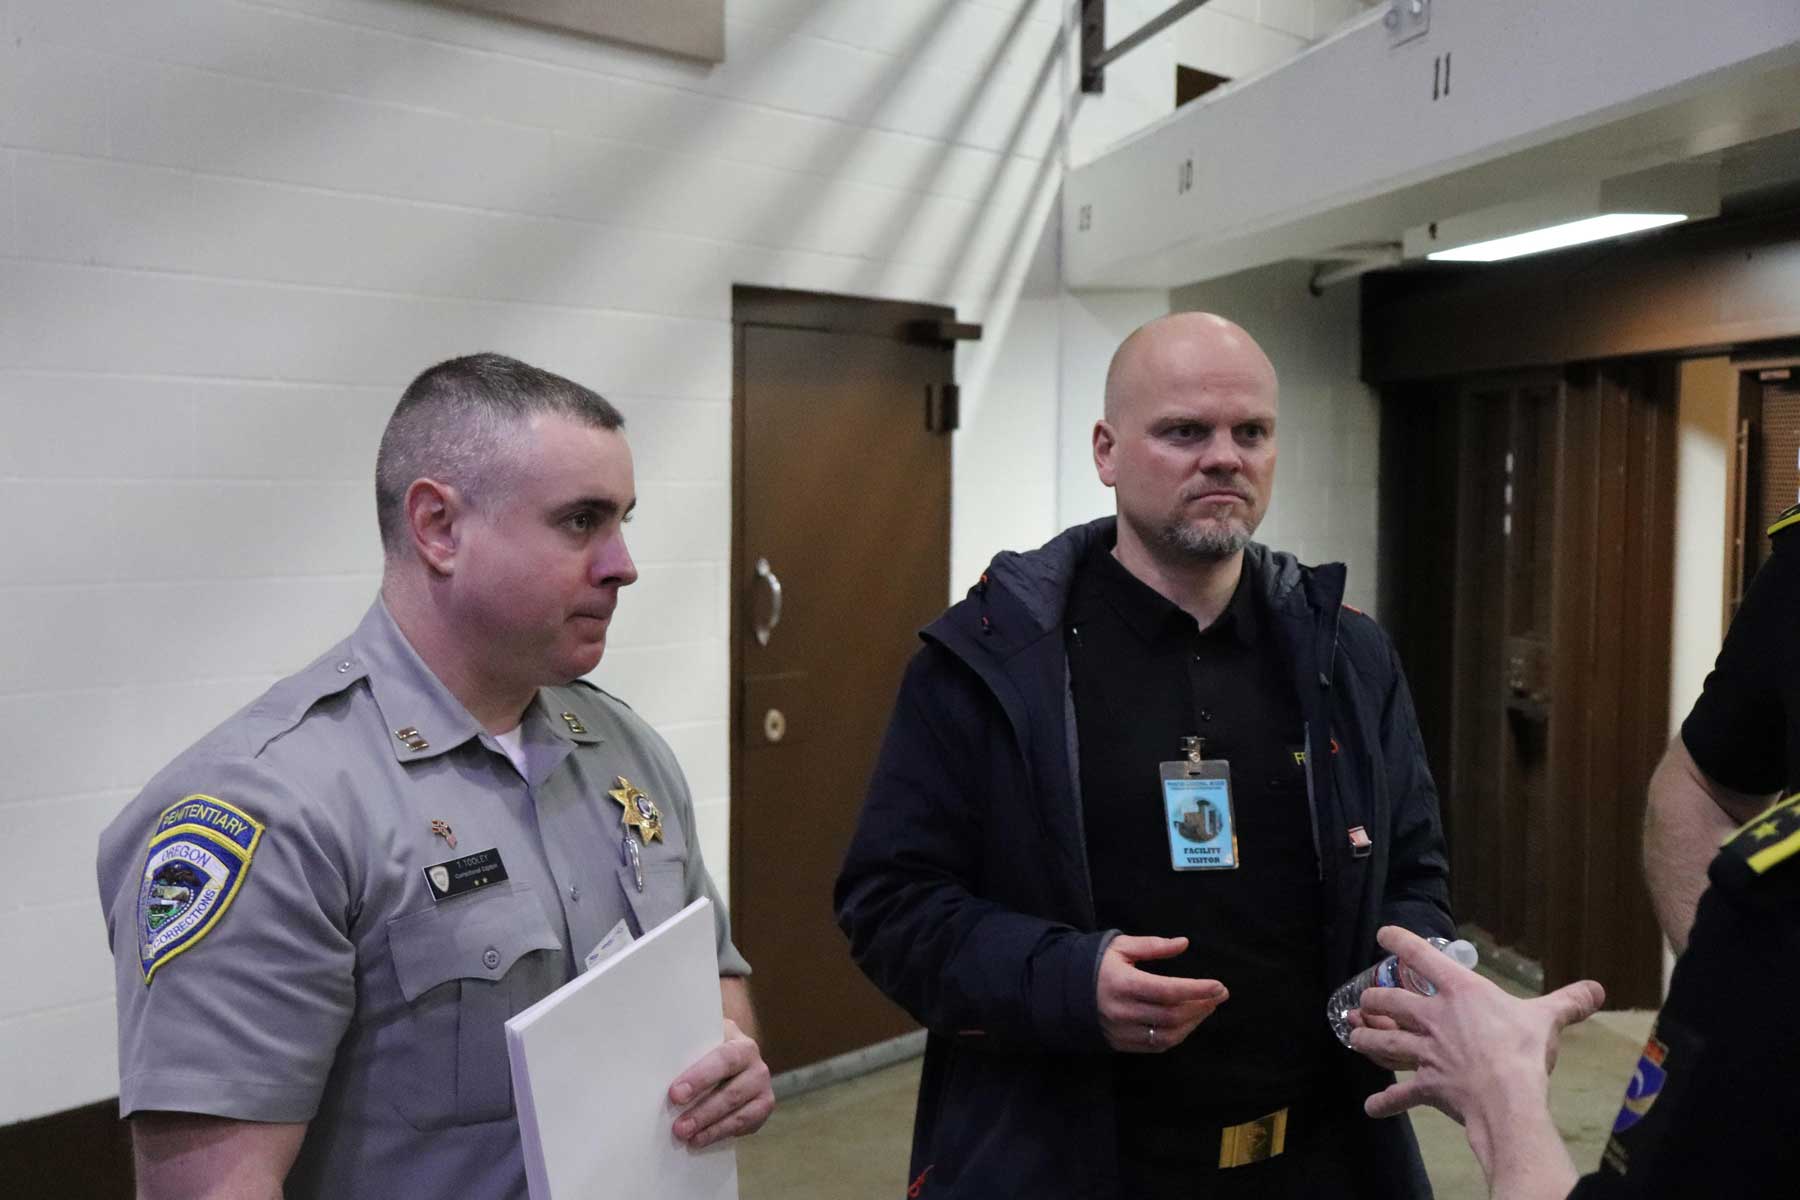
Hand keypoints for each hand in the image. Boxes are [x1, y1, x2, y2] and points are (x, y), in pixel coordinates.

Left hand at [668, 1019, 774, 1147]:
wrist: (735, 1057)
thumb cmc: (710, 1049)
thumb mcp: (702, 1042)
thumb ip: (688, 1051)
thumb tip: (653, 1068)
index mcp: (741, 1046)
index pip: (723, 1060)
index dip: (700, 1078)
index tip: (675, 1094)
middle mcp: (758, 1068)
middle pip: (732, 1093)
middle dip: (703, 1112)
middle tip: (679, 1127)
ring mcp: (763, 1090)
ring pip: (739, 1114)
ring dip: (712, 1128)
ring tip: (688, 1137)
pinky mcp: (762, 1110)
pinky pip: (744, 1127)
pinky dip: (721, 1134)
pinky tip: (701, 1139)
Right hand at [1097, 934, 1227, 1053]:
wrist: (1064, 991)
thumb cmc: (1097, 964)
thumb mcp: (1120, 946)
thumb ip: (1153, 946)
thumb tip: (1183, 943)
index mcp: (1122, 983)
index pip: (1167, 991)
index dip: (1196, 990)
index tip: (1219, 986)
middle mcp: (1121, 1011)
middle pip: (1171, 1015)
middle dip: (1200, 1006)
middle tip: (1218, 995)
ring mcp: (1121, 1031)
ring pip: (1167, 1035)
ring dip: (1193, 1023)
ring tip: (1206, 1007)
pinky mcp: (1121, 1044)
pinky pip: (1157, 1046)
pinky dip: (1178, 1035)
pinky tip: (1188, 1021)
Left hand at [1349, 926, 1603, 1124]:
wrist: (1506, 1098)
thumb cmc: (1523, 1050)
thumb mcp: (1547, 1019)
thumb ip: (1568, 1002)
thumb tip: (1597, 988)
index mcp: (1460, 993)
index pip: (1424, 958)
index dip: (1401, 942)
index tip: (1383, 933)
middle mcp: (1434, 1019)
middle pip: (1391, 1003)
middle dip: (1373, 1002)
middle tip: (1362, 1002)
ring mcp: (1426, 1053)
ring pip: (1385, 1043)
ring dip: (1367, 1040)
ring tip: (1353, 1037)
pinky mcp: (1427, 1085)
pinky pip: (1401, 1095)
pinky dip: (1385, 1102)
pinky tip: (1371, 1108)